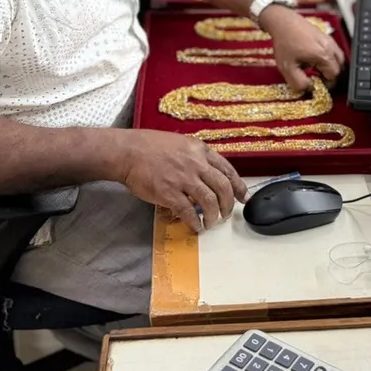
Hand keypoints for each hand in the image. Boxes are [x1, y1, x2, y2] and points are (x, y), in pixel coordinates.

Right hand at [116, 130, 248, 233]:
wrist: (127, 151)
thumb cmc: (150, 146)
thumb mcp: (180, 143)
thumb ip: (196, 157)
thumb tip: (207, 175)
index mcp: (200, 150)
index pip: (227, 170)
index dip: (238, 186)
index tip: (243, 197)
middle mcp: (195, 163)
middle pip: (223, 188)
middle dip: (228, 205)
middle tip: (226, 214)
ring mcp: (183, 179)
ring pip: (209, 202)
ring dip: (214, 216)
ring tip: (211, 223)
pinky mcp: (169, 193)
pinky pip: (189, 212)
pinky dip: (195, 222)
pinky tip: (196, 227)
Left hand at [260, 6, 345, 91]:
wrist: (282, 21)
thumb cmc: (285, 43)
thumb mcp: (287, 68)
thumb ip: (299, 83)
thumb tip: (309, 88)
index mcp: (323, 55)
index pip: (334, 76)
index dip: (325, 83)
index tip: (315, 83)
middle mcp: (330, 47)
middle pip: (339, 67)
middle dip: (329, 75)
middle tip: (316, 76)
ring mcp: (329, 39)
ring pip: (338, 58)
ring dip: (330, 66)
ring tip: (315, 67)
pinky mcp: (325, 35)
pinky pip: (333, 50)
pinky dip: (328, 57)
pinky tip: (314, 57)